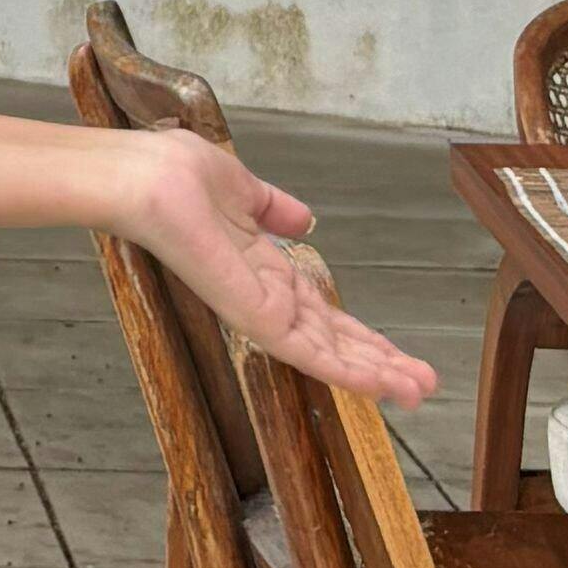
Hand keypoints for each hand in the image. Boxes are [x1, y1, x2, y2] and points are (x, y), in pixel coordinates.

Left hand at [107, 129, 437, 407]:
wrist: (144, 179)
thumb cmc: (173, 175)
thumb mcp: (241, 188)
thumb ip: (272, 209)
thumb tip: (303, 218)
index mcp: (263, 271)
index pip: (321, 313)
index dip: (360, 334)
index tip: (397, 352)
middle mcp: (265, 297)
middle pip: (332, 339)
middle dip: (379, 361)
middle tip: (422, 385)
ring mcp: (260, 311)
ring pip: (329, 353)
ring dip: (377, 373)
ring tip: (418, 393)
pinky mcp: (255, 317)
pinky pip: (309, 352)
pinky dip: (350, 370)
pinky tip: (383, 385)